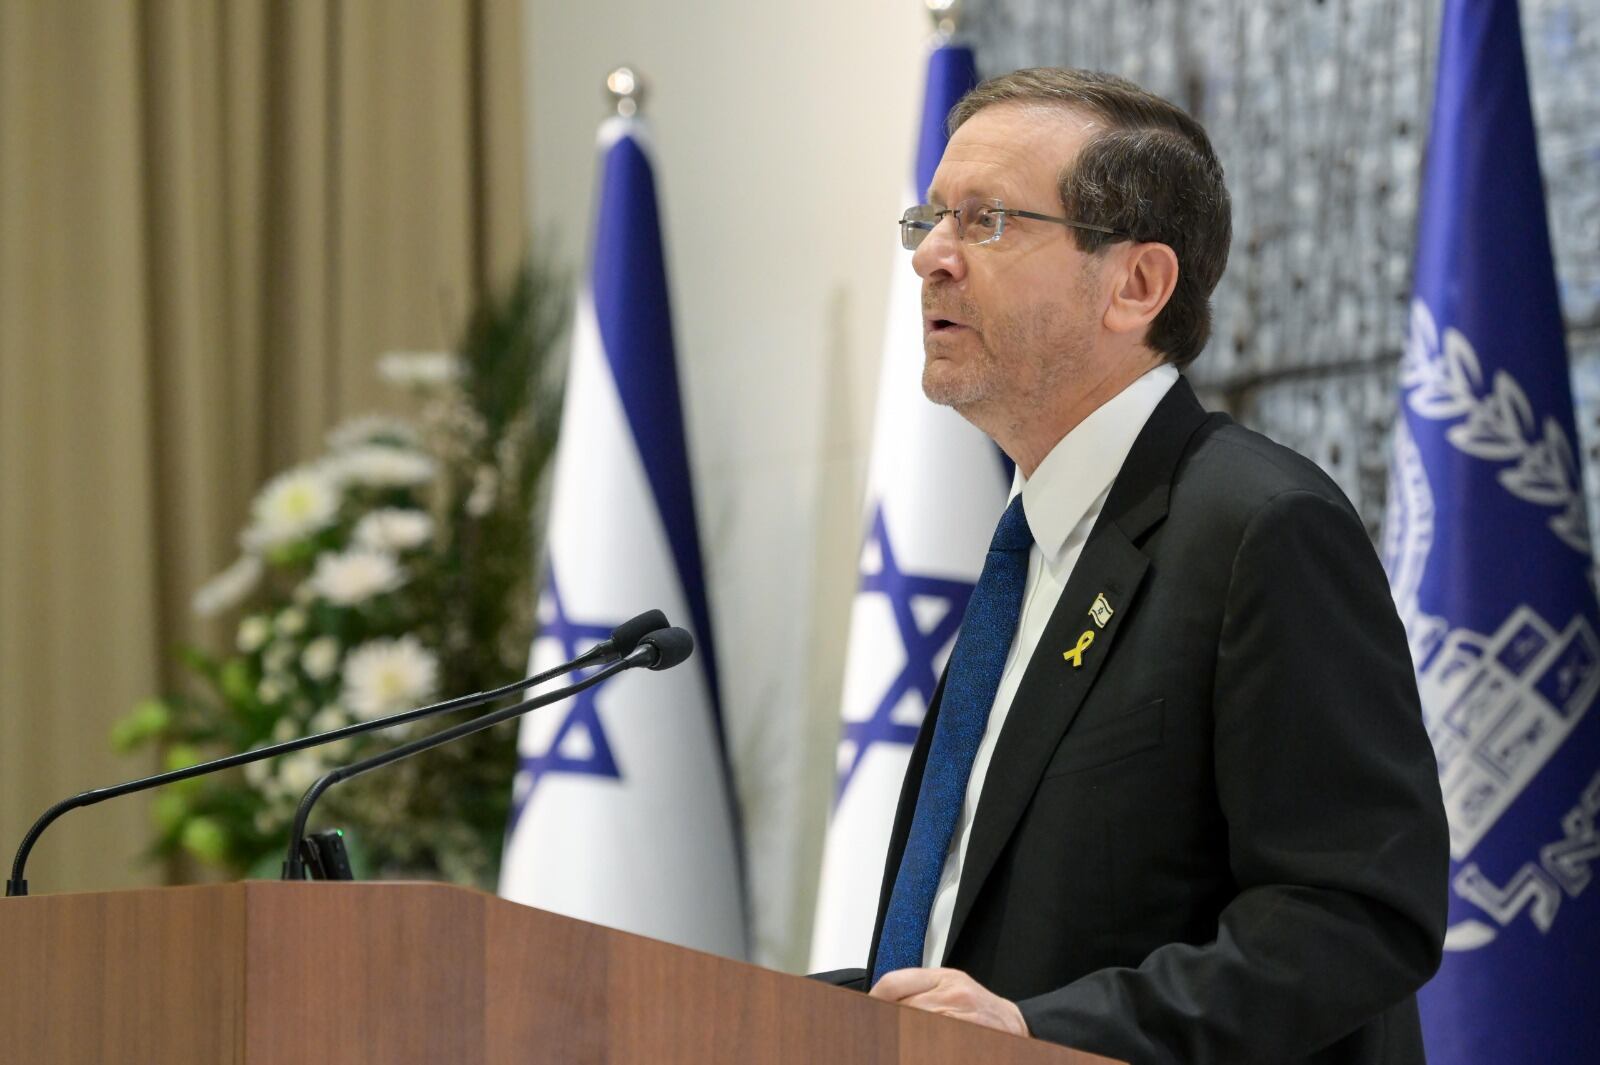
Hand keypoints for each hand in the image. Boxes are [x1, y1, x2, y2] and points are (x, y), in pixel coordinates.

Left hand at [869, 967, 1028, 1036]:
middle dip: (887, 1023)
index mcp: (943, 977)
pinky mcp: (969, 1035)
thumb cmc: (979, 1009)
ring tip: (895, 1042)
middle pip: (902, 1008)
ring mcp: (962, 1014)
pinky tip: (915, 1046)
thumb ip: (919, 990)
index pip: (894, 983)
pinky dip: (920, 1044)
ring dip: (902, 1036)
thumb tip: (880, 1002)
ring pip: (914, 1026)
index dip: (874, 999)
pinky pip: (933, 1040)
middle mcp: (952, 992)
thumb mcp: (950, 987)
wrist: (1017, 1025)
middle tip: (876, 1034)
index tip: (863, 1013)